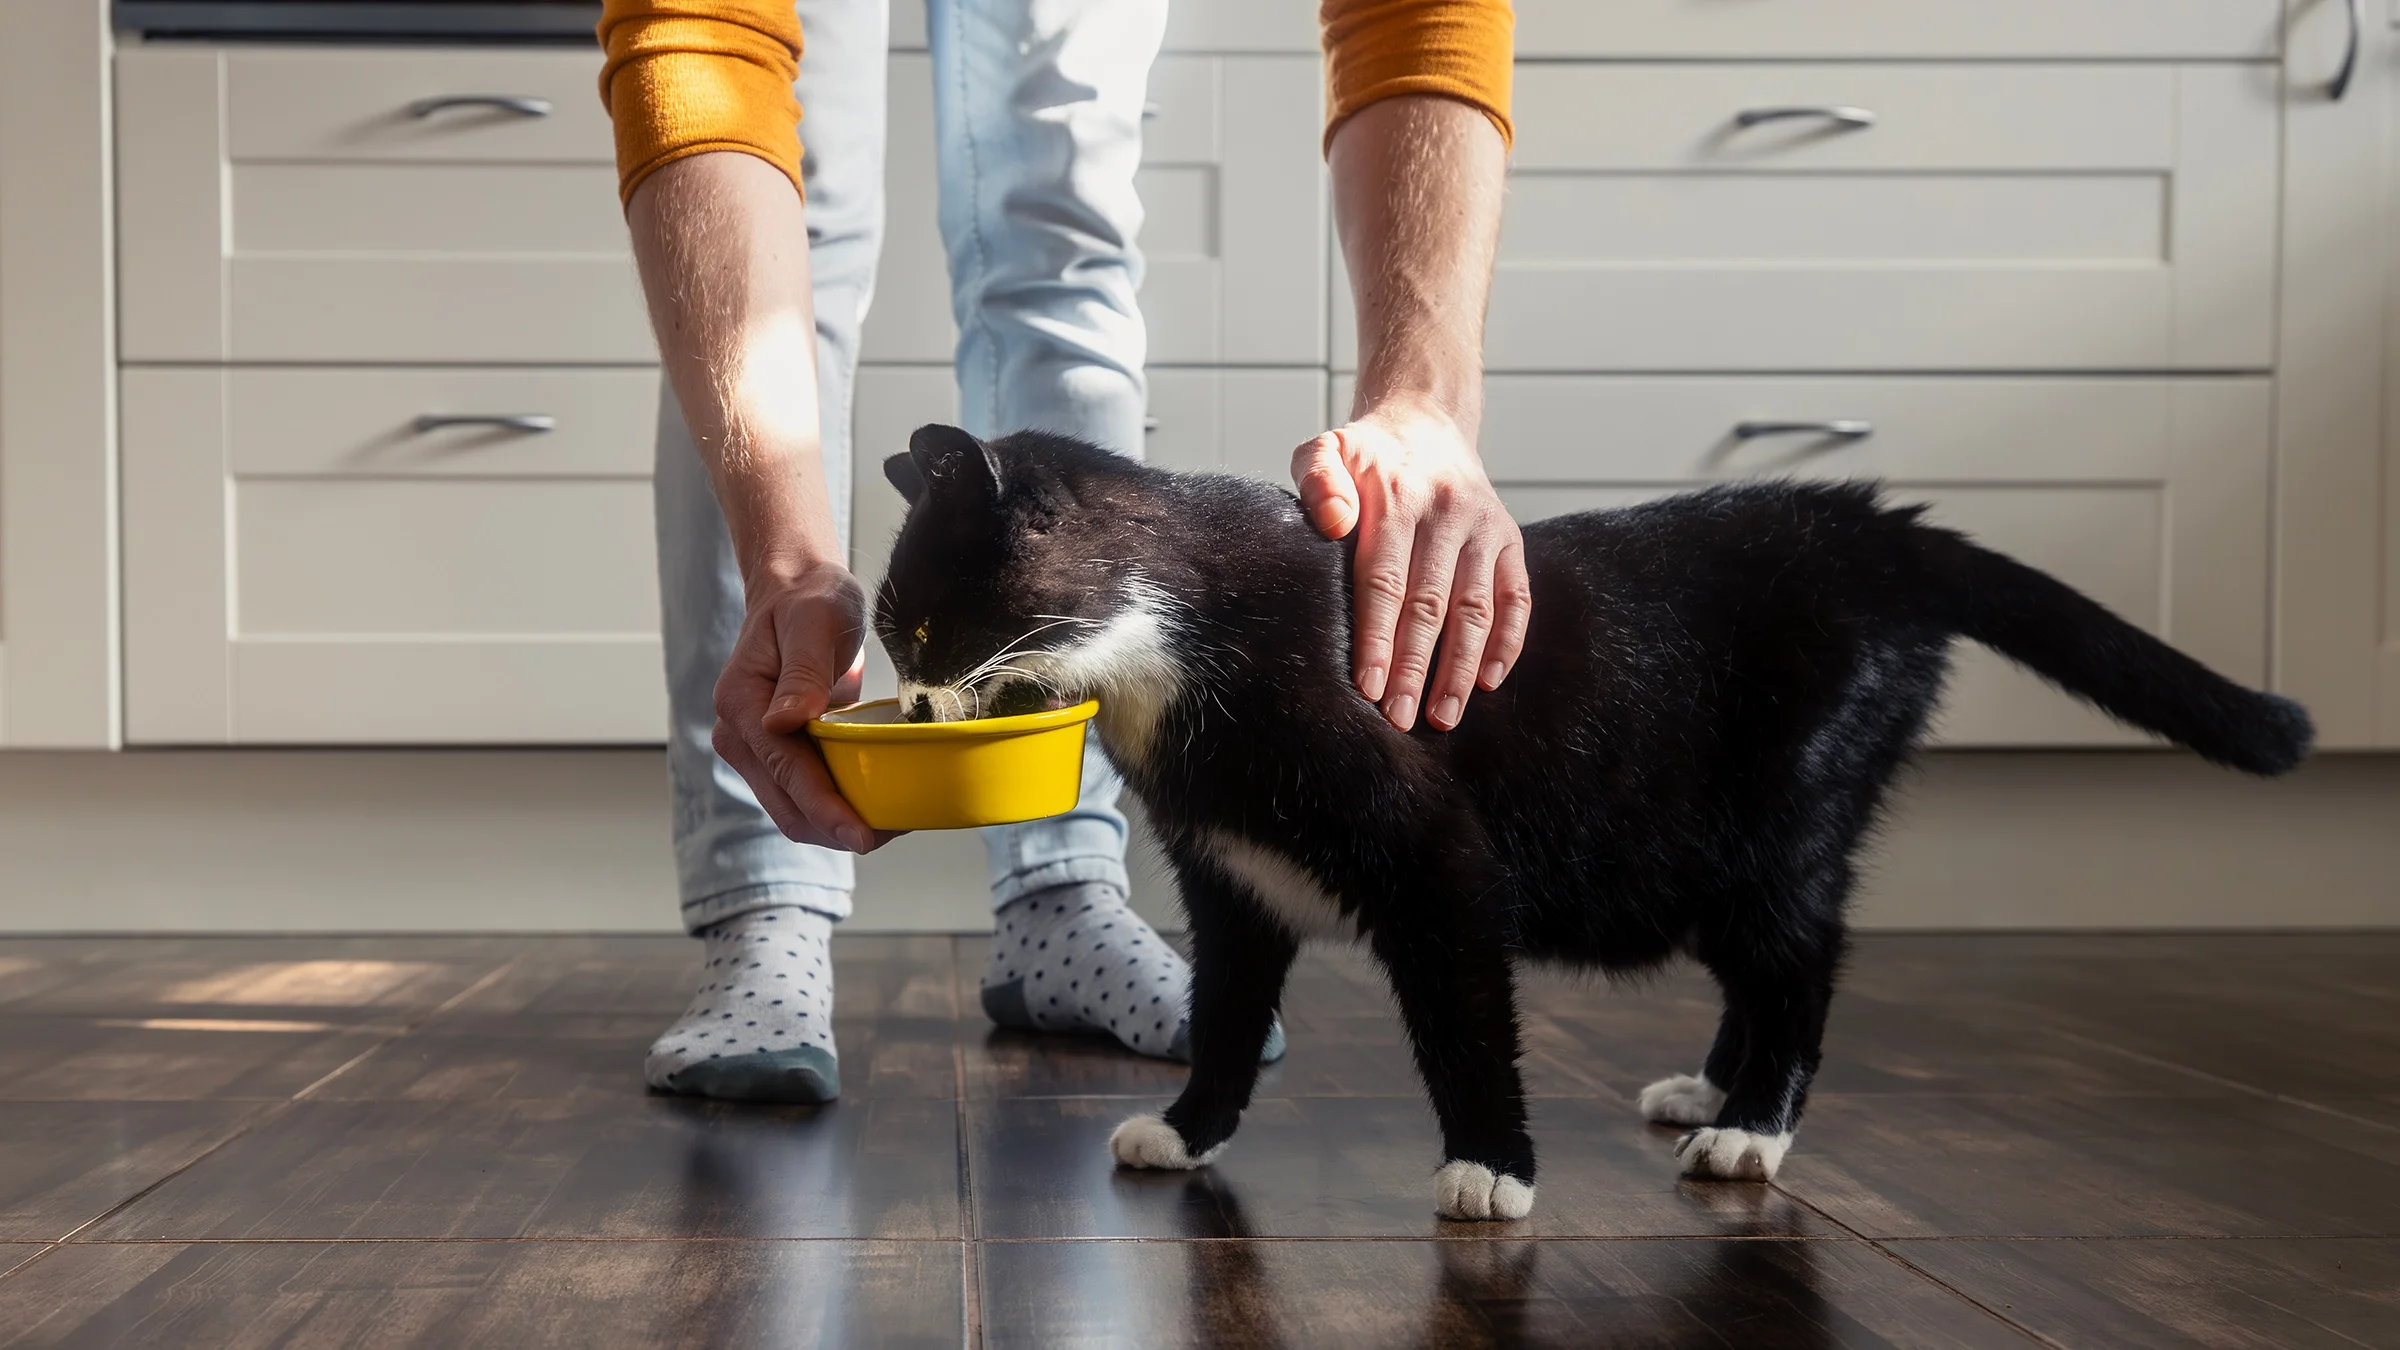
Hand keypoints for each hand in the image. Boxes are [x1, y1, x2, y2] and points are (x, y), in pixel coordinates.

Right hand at [710, 563, 897, 852]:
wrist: (799, 593)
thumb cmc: (809, 600)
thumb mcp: (813, 622)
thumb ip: (802, 672)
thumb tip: (785, 723)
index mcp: (741, 703)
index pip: (787, 770)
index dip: (827, 808)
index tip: (863, 836)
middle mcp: (740, 735)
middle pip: (788, 806)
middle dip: (838, 828)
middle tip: (895, 832)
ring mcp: (756, 750)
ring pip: (795, 812)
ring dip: (839, 826)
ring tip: (893, 824)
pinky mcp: (778, 756)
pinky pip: (806, 796)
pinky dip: (838, 808)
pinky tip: (878, 805)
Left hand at [1292, 399, 1530, 731]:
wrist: (1426, 421)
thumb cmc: (1365, 453)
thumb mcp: (1326, 448)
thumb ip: (1318, 480)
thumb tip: (1334, 523)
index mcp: (1398, 497)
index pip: (1385, 580)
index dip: (1377, 637)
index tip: (1367, 687)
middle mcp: (1448, 512)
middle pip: (1431, 604)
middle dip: (1414, 667)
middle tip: (1398, 718)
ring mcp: (1485, 527)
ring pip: (1476, 608)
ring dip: (1460, 668)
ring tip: (1443, 716)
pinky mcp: (1510, 538)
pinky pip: (1516, 597)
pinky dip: (1507, 641)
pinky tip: (1487, 681)